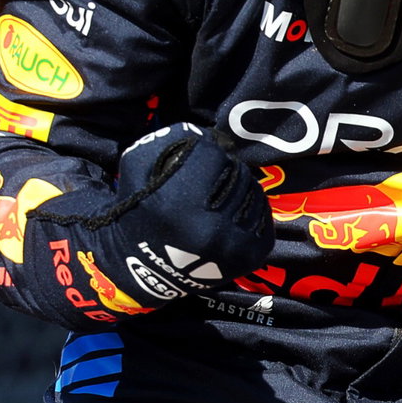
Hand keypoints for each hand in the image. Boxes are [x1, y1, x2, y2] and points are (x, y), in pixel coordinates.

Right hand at [29, 123, 273, 314]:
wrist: (144, 266)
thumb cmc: (140, 211)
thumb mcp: (138, 167)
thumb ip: (168, 140)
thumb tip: (211, 135)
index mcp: (179, 204)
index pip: (214, 154)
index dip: (203, 152)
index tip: (193, 161)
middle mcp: (210, 228)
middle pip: (237, 172)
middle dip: (223, 169)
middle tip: (207, 180)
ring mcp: (234, 245)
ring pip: (253, 192)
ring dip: (239, 188)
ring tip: (218, 197)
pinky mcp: (251, 256)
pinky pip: (264, 216)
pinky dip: (250, 209)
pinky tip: (231, 213)